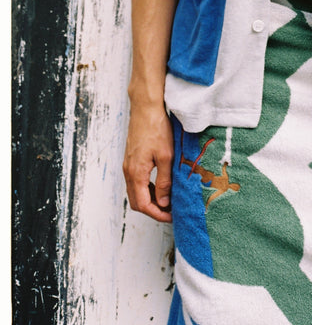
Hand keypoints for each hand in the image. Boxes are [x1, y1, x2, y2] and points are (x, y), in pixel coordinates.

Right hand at [123, 103, 173, 221]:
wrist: (146, 107)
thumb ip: (164, 181)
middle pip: (137, 201)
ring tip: (168, 199)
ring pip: (136, 191)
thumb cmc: (157, 128)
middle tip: (170, 211)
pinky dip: (147, 188)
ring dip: (150, 199)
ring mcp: (128, 165)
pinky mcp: (131, 158)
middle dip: (153, 210)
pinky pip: (136, 180)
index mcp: (136, 173)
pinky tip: (160, 184)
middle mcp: (128, 171)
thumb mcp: (166, 156)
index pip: (143, 205)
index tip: (171, 217)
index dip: (157, 214)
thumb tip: (164, 202)